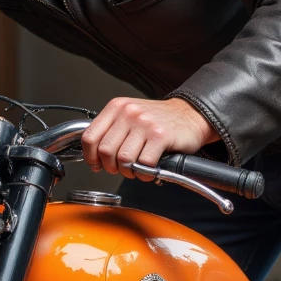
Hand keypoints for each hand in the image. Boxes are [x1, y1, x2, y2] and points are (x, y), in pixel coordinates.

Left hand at [82, 96, 217, 176]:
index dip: (90, 157)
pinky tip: (149, 169)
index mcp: (117, 107)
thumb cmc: (159, 119)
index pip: (90, 137)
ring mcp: (144, 124)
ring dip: (129, 171)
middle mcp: (129, 113)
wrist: (191, 115)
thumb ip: (111, 130)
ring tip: (136, 169)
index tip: (96, 164)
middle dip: (111, 167)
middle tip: (121, 168)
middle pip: (105, 151)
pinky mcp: (160, 136)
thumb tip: (93, 154)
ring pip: (123, 159)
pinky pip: (143, 163)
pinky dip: (145, 173)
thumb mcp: (130, 115)